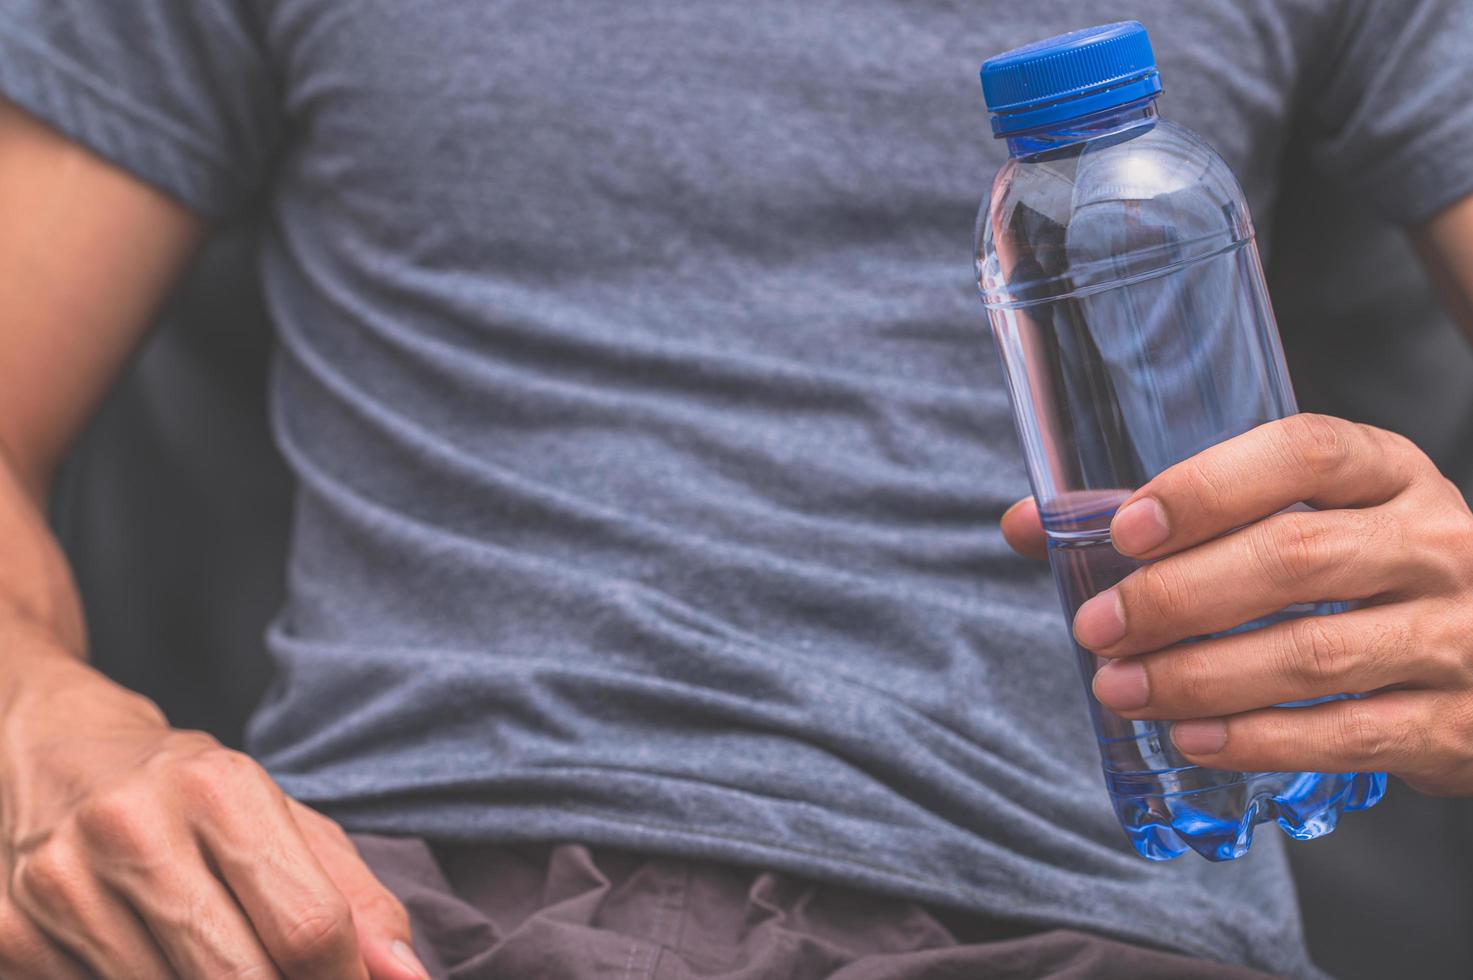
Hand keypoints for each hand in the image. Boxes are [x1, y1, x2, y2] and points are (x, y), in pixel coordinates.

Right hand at [0, 648, 429, 978]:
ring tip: (217, 952)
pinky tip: (152, 955)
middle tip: (291, 977)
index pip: (308, 929)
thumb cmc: (192, 794)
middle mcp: (132, 827)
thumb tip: (408, 978)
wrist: (52, 749)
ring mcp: (59, 884)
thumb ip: (357, 900)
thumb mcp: (286, 820)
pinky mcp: (8, 935)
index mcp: (220, 787)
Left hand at [1002, 414, 1472, 795]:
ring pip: (1315, 654)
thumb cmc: (1362, 573)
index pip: (1305, 453)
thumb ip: (1173, 519)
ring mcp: (1459, 633)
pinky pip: (1350, 735)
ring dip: (1199, 676)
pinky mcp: (1459, 722)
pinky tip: (1192, 738)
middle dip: (1176, 597)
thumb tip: (1027, 523)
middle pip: (1296, 558)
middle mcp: (1436, 542)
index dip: (1208, 487)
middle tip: (1098, 628)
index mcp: (1390, 474)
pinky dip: (1259, 739)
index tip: (1124, 529)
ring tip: (1122, 688)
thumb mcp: (1301, 518)